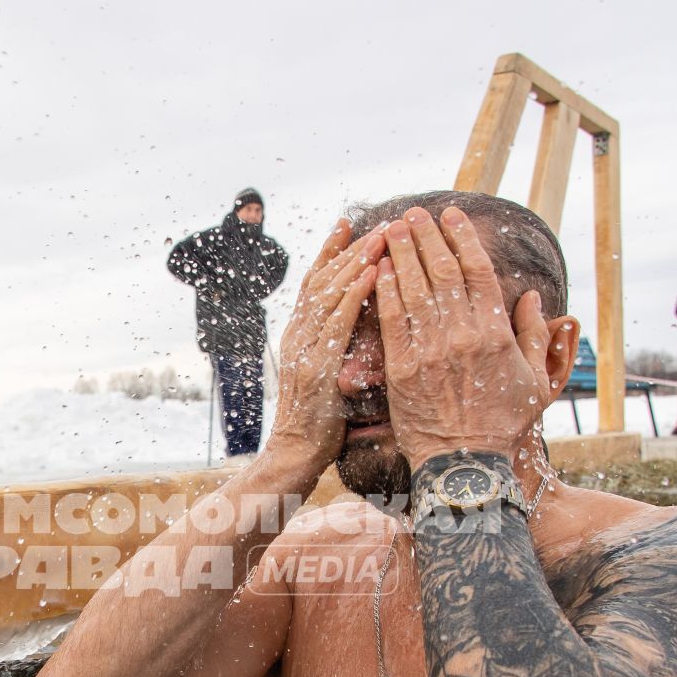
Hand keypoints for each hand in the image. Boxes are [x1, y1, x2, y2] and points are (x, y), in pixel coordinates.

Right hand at [263, 219, 383, 468]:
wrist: (294, 455)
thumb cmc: (319, 420)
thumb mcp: (325, 373)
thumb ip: (335, 346)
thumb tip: (358, 322)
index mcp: (299, 334)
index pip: (313, 282)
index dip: (329, 251)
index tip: (347, 223)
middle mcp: (297, 335)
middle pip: (323, 279)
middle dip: (350, 248)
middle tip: (377, 222)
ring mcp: (304, 350)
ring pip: (330, 293)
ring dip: (356, 261)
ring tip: (381, 236)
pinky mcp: (316, 369)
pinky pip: (338, 324)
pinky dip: (355, 295)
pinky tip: (372, 273)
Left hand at [374, 206, 553, 465]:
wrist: (464, 465)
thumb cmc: (503, 424)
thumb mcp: (536, 381)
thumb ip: (536, 336)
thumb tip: (532, 297)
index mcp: (495, 334)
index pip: (477, 272)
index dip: (463, 239)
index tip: (452, 216)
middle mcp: (461, 336)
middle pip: (441, 272)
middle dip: (426, 236)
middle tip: (413, 212)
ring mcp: (428, 351)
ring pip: (414, 290)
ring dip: (401, 254)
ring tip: (390, 229)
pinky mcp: (400, 369)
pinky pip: (391, 322)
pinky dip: (385, 292)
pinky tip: (378, 270)